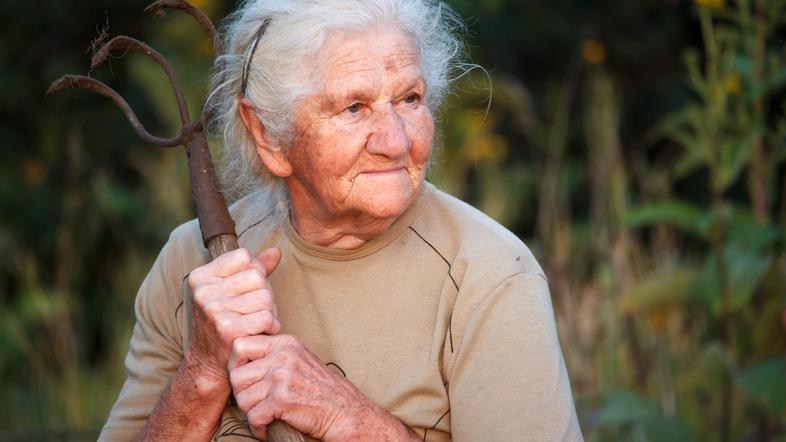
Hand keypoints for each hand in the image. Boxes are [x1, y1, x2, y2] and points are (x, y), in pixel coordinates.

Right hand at [185, 247, 282, 388]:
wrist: (209, 362)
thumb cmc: (225, 320)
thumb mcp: (232, 290)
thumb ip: (254, 268)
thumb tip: (276, 250)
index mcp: (201, 276)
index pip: (245, 257)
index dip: (255, 272)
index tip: (246, 291)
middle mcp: (203, 291)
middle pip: (257, 276)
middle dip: (264, 293)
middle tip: (254, 311)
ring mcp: (213, 310)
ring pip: (265, 297)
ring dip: (269, 311)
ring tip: (256, 322)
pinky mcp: (227, 330)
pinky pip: (266, 318)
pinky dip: (271, 327)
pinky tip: (261, 333)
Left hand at [228, 335, 385, 440]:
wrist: (345, 411)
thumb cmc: (321, 389)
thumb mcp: (298, 359)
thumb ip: (273, 355)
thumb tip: (238, 360)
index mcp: (285, 343)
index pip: (240, 345)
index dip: (237, 365)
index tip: (247, 380)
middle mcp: (283, 356)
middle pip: (236, 375)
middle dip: (242, 393)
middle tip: (256, 402)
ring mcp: (283, 377)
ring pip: (242, 398)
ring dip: (251, 412)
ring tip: (265, 414)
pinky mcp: (283, 399)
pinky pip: (253, 416)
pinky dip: (259, 428)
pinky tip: (268, 427)